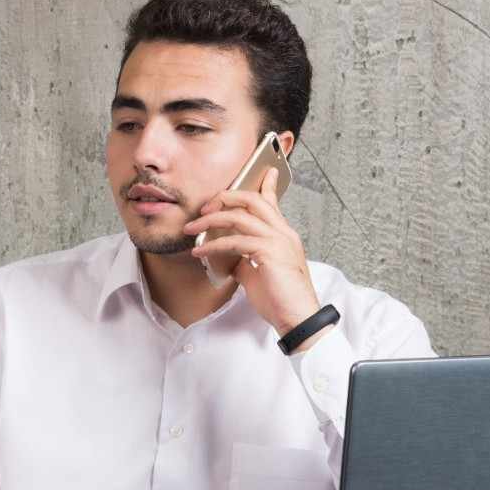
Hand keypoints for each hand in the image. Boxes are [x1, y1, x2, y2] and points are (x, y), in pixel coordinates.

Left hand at [183, 167, 323, 335]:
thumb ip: (245, 259)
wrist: (297, 318)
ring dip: (211, 220)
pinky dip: (213, 245)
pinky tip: (200, 252)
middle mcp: (283, 233)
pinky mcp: (269, 252)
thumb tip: (226, 257)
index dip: (266, 185)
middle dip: (225, 198)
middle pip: (252, 200)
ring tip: (192, 229)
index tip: (263, 171)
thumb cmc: (280, 299)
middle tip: (204, 207)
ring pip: (240, 216)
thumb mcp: (258, 273)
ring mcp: (278, 241)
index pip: (272, 202)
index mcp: (283, 235)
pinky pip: (235, 241)